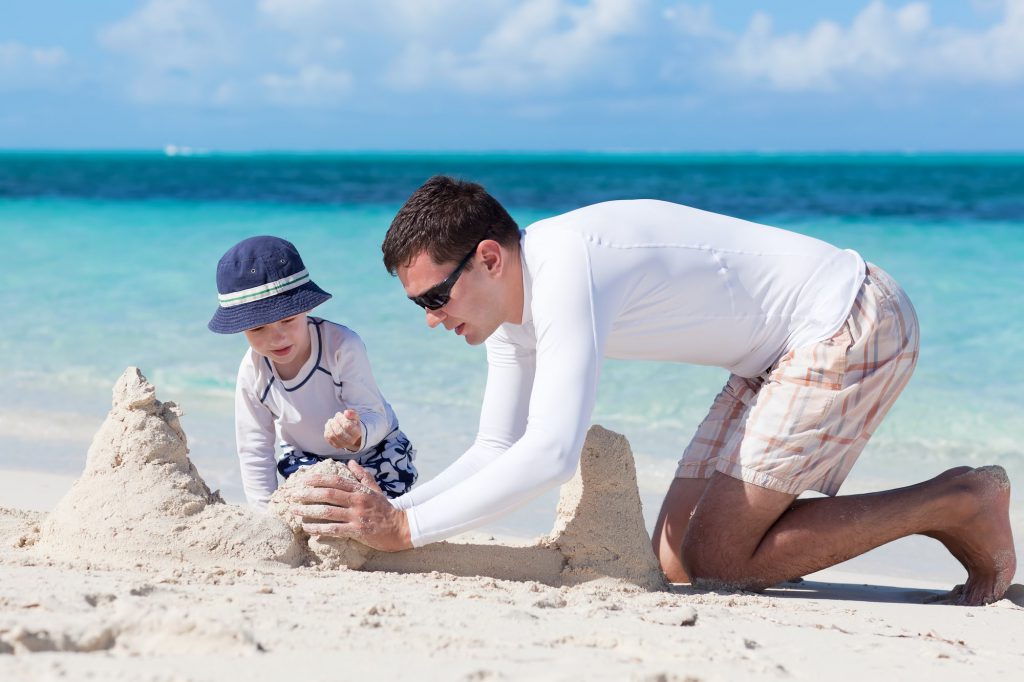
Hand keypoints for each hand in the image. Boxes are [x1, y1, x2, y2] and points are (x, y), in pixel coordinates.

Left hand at [291, 460, 411, 551]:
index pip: (336, 481)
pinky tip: (307, 528)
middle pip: (328, 494)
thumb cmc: (385, 509)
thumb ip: (362, 476)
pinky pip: (334, 529)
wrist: (400, 528)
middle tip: (293, 495)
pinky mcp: (357, 531)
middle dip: (308, 494)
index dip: (318, 479)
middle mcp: (357, 501)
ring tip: (294, 511)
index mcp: (360, 490)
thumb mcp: (376, 489)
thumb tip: (350, 463)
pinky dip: (319, 528)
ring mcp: (357, 516)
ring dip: (308, 511)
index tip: (303, 480)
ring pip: (328, 512)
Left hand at [324, 409, 362, 450]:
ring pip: (332, 435)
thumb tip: (346, 412)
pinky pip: (328, 437)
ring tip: (331, 421)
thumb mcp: (355, 417)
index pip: (347, 426)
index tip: (338, 414)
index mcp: (356, 433)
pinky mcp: (335, 445)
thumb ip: (352, 413)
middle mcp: (350, 441)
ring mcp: (342, 444)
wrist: (352, 435)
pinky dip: (327, 430)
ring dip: (329, 426)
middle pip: (339, 432)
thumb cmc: (353, 424)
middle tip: (334, 418)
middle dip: (334, 422)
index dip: (340, 418)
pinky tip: (329, 425)